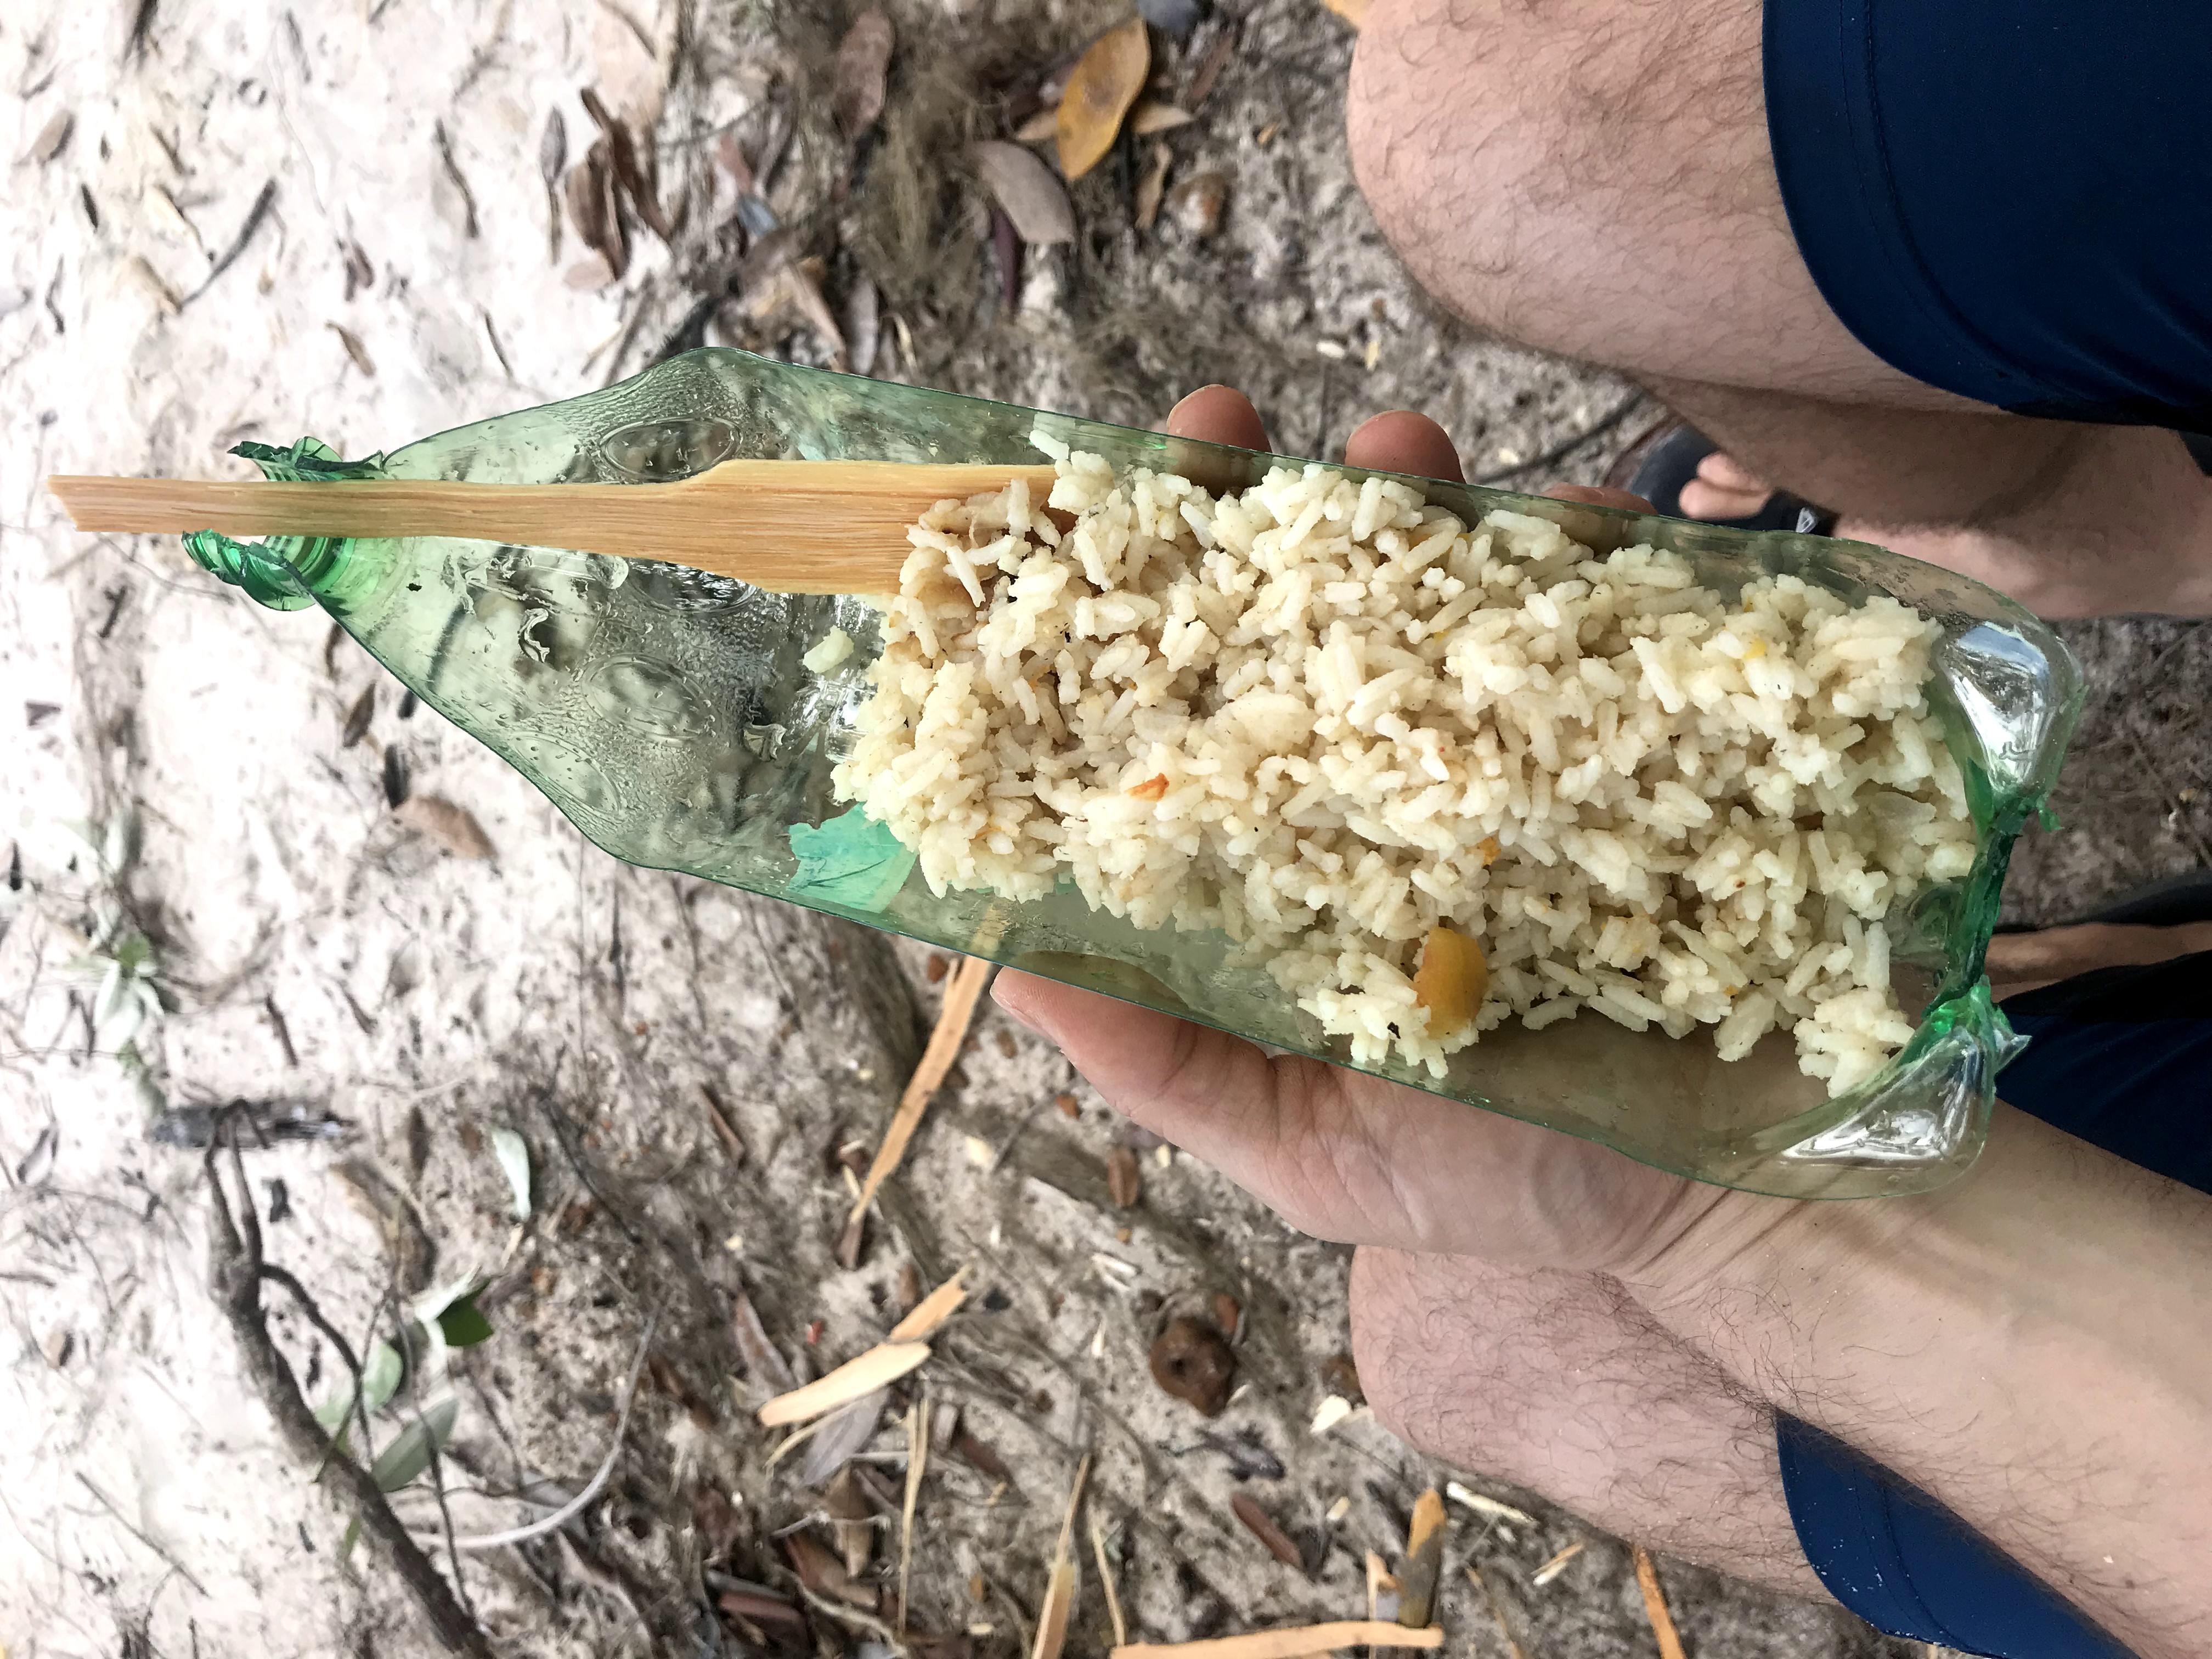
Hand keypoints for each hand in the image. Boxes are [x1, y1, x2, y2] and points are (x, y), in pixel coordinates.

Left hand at [993, 386, 1719, 1275]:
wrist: (1719, 1204)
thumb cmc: (1492, 1187)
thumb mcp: (1299, 1143)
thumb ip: (1162, 1056)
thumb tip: (995, 956)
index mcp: (1291, 857)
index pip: (1186, 711)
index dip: (1120, 617)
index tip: (1057, 516)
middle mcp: (1390, 781)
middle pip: (1303, 619)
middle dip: (1258, 511)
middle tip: (1222, 428)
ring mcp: (1516, 747)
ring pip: (1445, 590)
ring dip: (1414, 496)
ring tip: (1395, 447)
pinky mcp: (1648, 737)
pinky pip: (1617, 618)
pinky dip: (1597, 555)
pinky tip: (1584, 519)